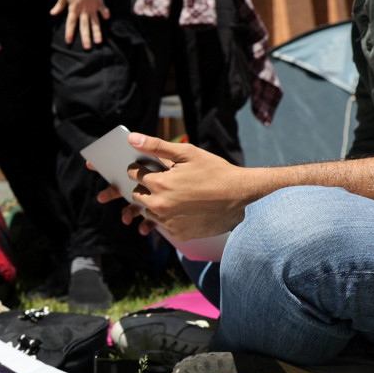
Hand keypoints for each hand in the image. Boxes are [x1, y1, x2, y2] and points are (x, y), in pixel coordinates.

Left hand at [49, 0, 109, 48]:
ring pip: (95, 22)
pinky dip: (105, 13)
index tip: (68, 41)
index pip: (71, 24)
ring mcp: (92, 7)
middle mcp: (83, 11)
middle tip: (87, 47)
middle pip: (84, 26)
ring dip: (97, 32)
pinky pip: (103, 9)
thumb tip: (52, 13)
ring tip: (98, 41)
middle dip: (85, 37)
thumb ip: (59, 5)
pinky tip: (107, 18)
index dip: (69, 32)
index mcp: (73, 9)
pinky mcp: (99, 2)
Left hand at [95, 133, 250, 239]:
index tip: (149, 168)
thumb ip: (156, 146)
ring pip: (148, 211)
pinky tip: (183, 208)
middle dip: (146, 187)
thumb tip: (132, 138)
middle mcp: (160, 205)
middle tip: (164, 182)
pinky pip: (163, 225)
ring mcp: (168, 222)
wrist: (242, 196)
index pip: (134, 175)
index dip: (141, 169)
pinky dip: (168, 217)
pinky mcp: (178, 234)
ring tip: (175, 195)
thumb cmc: (215, 172)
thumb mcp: (187, 153)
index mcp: (159, 184)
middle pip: (137, 195)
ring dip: (155, 203)